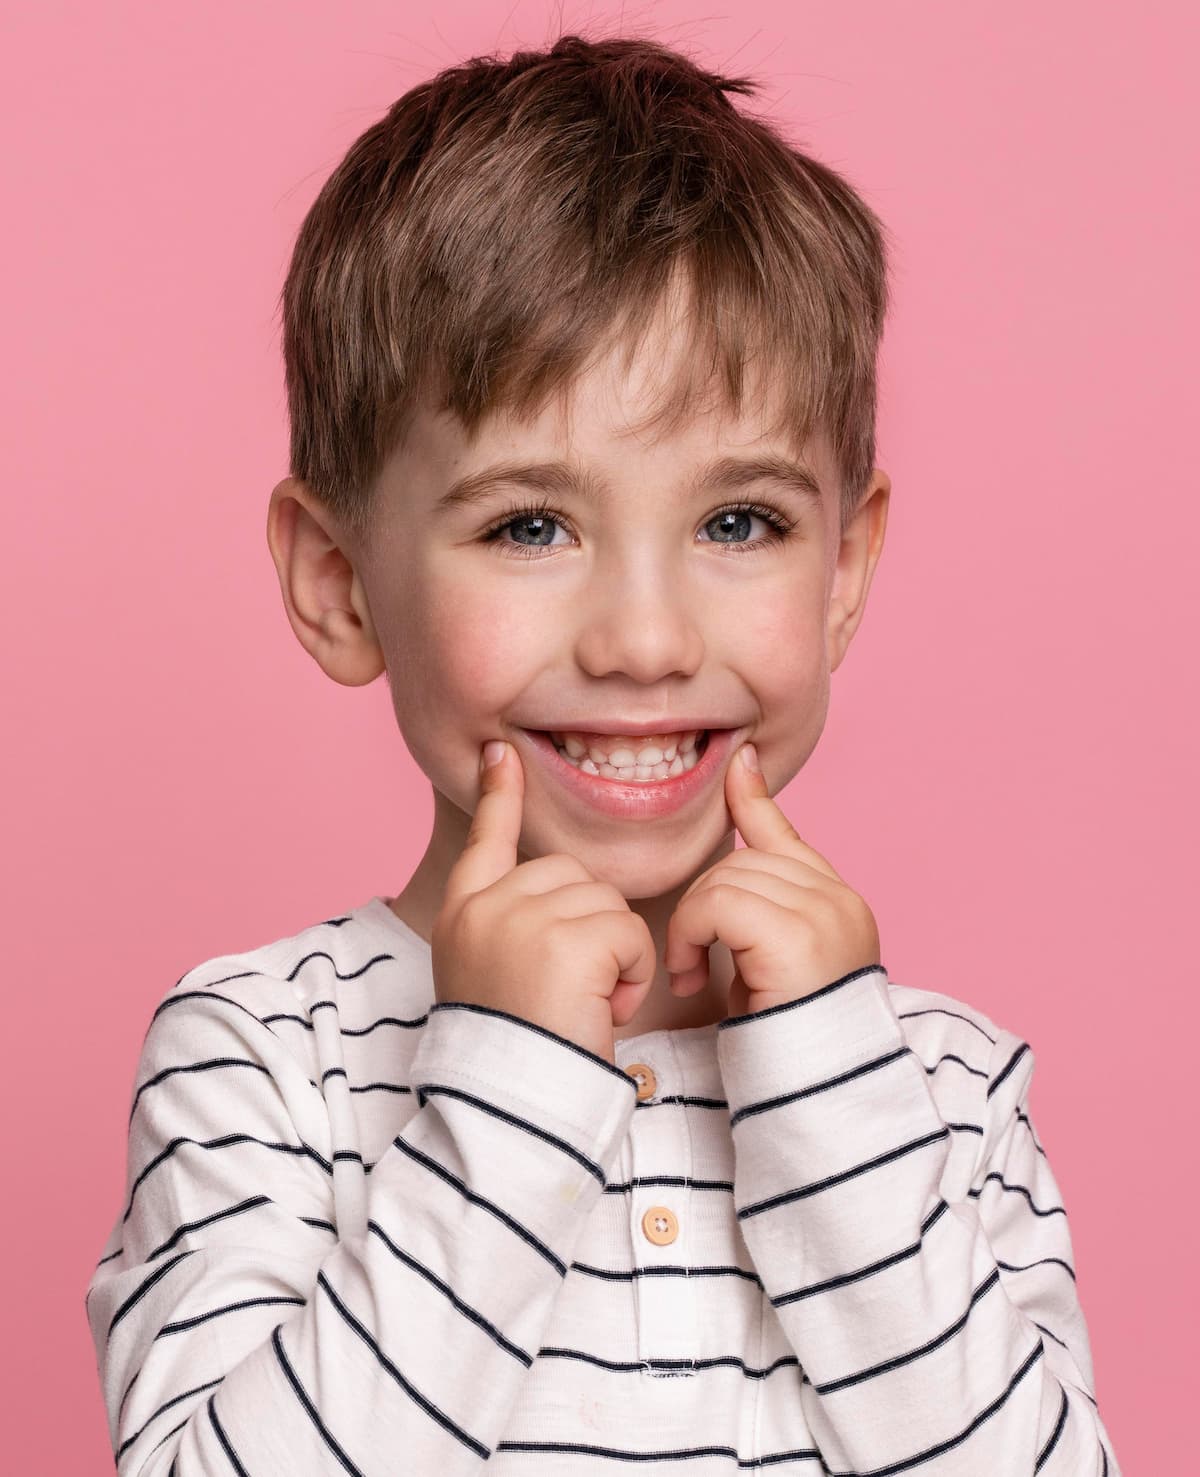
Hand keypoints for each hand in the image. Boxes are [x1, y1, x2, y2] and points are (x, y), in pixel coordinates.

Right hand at [431, 740, 658, 1065]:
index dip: (499, 795)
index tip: (502, 752)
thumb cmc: (517, 1053)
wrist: (512, 1109)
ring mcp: (521, 917)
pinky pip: (629, 930)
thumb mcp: (495, 977)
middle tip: (571, 990)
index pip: (485, 838)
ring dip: (615, 956)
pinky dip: (631, 973)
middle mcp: (484, 906)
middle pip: (573, 874)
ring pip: (607, 902)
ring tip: (584, 1004)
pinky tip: (601, 1008)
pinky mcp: (565, 938)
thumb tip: (562, 888)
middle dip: (592, 928)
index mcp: (463, 914)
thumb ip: (515, 924)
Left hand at [664, 744, 881, 1019]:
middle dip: (702, 905)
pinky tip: (690, 976)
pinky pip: (718, 905)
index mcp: (838, 905)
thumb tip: (727, 879)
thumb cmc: (784, 1046)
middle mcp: (840, 902)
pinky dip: (691, 936)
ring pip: (725, 881)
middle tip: (687, 960)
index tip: (738, 762)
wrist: (814, 1102)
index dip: (754, 801)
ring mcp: (825, 914)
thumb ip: (752, 913)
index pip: (787, 837)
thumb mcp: (765, 968)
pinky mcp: (797, 936)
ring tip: (688, 973)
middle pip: (742, 863)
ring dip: (691, 926)